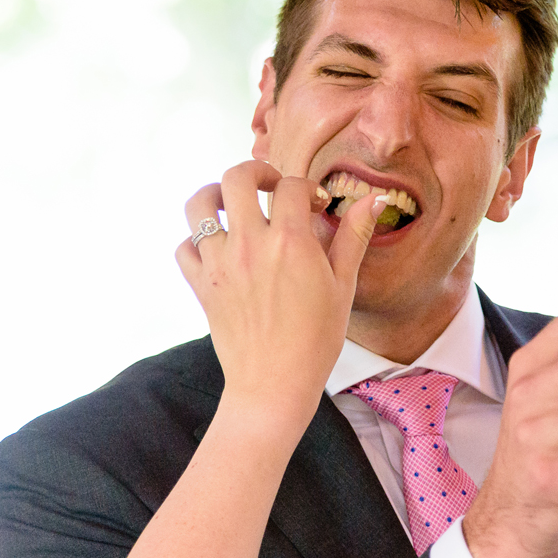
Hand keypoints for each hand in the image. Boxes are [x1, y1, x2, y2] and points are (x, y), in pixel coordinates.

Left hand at [178, 161, 380, 432]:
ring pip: (200, 205)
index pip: (292, 185)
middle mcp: (250, 245)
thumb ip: (353, 237)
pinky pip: (184, 246)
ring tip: (233, 205)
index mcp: (291, 242)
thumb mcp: (343, 286)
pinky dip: (196, 240)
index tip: (316, 205)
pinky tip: (217, 247)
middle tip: (270, 187)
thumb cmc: (316, 340)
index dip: (308, 188)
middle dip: (256, 172)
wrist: (275, 384)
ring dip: (215, 195)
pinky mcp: (201, 285)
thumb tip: (373, 201)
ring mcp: (220, 263)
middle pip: (237, 178)